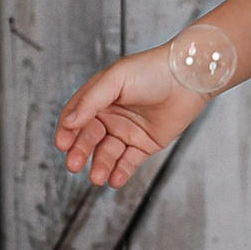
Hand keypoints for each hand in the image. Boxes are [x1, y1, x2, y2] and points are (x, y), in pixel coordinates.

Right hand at [54, 48, 205, 187]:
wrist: (188, 77)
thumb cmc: (152, 70)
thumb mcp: (115, 79)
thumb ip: (91, 101)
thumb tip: (69, 122)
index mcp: (99, 98)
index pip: (75, 118)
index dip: (67, 131)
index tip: (62, 144)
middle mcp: (110, 116)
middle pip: (89, 138)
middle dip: (81, 152)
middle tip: (74, 164)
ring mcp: (127, 132)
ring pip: (107, 154)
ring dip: (100, 166)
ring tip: (97, 177)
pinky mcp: (145, 145)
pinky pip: (128, 162)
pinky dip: (121, 172)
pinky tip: (114, 179)